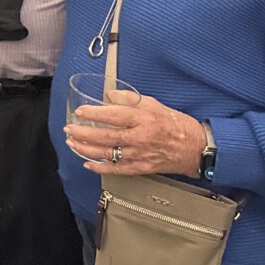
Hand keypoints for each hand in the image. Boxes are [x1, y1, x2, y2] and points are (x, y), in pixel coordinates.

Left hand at [64, 91, 205, 176]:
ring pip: (108, 153)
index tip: (80, 112)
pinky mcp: (142, 167)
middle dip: (83, 133)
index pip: (114, 115)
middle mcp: (140, 137)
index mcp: (143, 119)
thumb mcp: (152, 103)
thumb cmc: (174, 123)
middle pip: (106, 136)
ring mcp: (140, 154)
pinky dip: (101, 167)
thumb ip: (128, 98)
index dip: (94, 114)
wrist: (194, 147)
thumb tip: (107, 95)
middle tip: (69, 129)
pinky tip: (88, 163)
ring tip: (72, 143)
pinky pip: (118, 169)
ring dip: (86, 149)